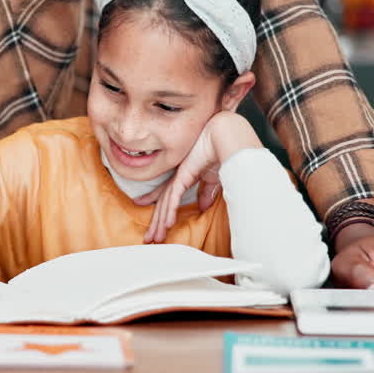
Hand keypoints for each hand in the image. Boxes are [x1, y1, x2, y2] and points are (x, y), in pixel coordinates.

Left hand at [134, 112, 261, 242]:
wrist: (224, 134)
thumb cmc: (221, 150)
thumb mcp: (213, 176)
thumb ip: (207, 191)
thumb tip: (203, 206)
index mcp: (184, 175)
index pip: (167, 194)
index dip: (159, 207)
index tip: (153, 220)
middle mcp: (178, 176)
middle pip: (162, 202)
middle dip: (156, 222)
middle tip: (149, 238)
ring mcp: (179, 176)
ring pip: (165, 203)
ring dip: (160, 222)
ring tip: (154, 238)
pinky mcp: (183, 175)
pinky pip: (173, 197)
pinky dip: (170, 211)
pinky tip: (167, 224)